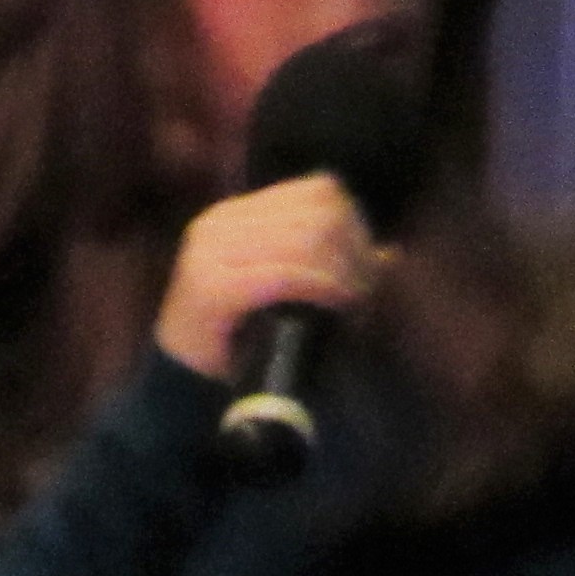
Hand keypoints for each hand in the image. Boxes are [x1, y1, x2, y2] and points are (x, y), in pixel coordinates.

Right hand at [157, 176, 384, 379]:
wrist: (183, 385)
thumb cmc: (242, 339)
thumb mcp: (288, 292)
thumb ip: (328, 267)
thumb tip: (391, 254)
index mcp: (238, 214)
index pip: (319, 190)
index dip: (356, 225)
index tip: (369, 268)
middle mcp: (221, 221)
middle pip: (321, 213)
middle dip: (355, 251)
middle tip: (366, 292)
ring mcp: (211, 251)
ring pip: (307, 240)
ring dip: (343, 274)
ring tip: (355, 304)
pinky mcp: (210, 287)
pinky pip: (283, 276)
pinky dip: (320, 289)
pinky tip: (337, 307)